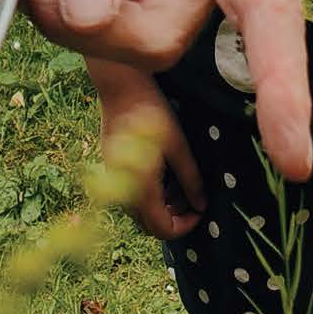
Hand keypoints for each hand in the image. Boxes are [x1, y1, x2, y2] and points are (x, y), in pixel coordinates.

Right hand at [89, 61, 204, 241]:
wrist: (120, 84)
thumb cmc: (152, 112)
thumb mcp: (178, 146)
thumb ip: (190, 179)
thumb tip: (201, 204)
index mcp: (140, 189)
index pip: (162, 229)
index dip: (185, 227)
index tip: (201, 212)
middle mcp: (121, 189)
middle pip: (149, 223)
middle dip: (175, 216)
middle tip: (194, 197)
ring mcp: (113, 177)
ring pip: (140, 208)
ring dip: (163, 205)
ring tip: (183, 183)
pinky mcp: (111, 165)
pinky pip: (131, 191)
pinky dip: (151, 191)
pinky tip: (165, 171)